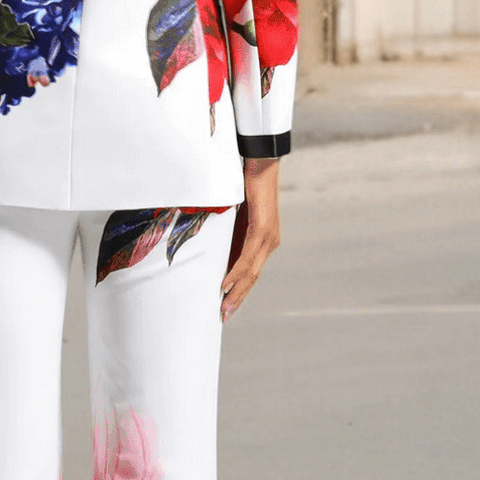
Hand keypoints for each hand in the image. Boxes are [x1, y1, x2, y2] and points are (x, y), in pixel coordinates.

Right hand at [220, 158, 280, 321]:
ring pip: (251, 270)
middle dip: (238, 298)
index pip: (251, 272)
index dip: (240, 291)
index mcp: (263, 241)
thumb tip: (210, 245)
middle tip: (223, 316)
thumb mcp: (234, 215)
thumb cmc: (244, 187)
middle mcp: (269, 242)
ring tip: (224, 306)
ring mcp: (267, 237)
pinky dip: (237, 271)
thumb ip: (227, 232)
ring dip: (237, 290)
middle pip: (252, 277)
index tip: (227, 306)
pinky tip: (227, 283)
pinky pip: (248, 255)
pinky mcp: (262, 228)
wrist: (260, 163)